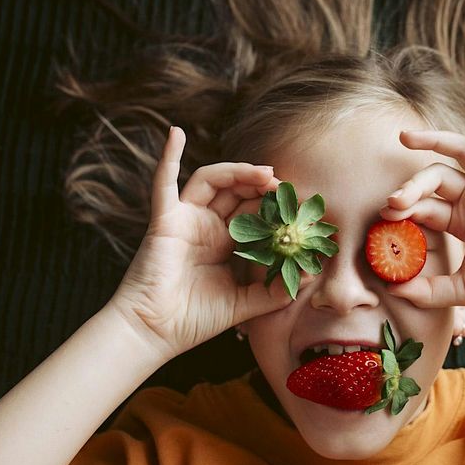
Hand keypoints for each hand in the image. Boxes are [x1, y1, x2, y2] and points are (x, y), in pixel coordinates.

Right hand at [108, 126, 305, 364]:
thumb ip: (274, 291)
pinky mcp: (164, 220)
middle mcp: (206, 226)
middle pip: (237, 193)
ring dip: (237, 172)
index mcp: (224, 243)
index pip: (254, 213)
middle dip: (262, 185)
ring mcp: (184, 220)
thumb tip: (309, 273)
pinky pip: (163, 183)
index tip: (299, 205)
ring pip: (212, 181)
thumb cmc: (194, 320)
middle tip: (286, 185)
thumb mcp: (244, 305)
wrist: (155, 332)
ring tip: (263, 173)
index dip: (274, 206)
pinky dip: (168, 157)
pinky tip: (175, 133)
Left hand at [378, 88, 464, 319]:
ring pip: (461, 154)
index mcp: (462, 221)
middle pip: (435, 179)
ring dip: (435, 142)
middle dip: (411, 187)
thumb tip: (392, 292)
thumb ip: (429, 291)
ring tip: (406, 137)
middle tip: (392, 201)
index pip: (425, 206)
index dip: (404, 209)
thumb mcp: (462, 289)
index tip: (384, 219)